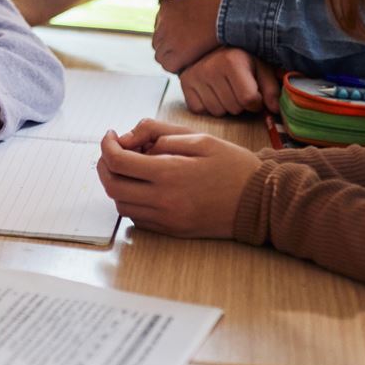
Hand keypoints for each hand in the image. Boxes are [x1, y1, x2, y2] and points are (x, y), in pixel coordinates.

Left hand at [96, 123, 262, 238]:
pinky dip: (131, 201)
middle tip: (112, 151)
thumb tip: (128, 139)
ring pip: (121, 205)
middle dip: (105, 165)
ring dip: (117, 184)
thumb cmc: (232, 165)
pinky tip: (143, 186)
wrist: (259, 202)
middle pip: (112, 186)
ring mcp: (166, 219)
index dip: (107, 145)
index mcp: (169, 173)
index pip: (118, 162)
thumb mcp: (200, 138)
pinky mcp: (171, 231)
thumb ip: (160, 134)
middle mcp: (163, 201)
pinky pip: (137, 218)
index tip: (111, 135)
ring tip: (129, 167)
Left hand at [152, 0, 227, 72]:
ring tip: (188, 62)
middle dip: (170, 47)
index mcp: (169, 6)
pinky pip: (169, 65)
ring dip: (172, 58)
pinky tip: (189, 67)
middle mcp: (164, 21)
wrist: (233, 8)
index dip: (172, 35)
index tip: (184, 40)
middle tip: (186, 53)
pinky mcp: (178, 53)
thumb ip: (196, 2)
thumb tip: (203, 5)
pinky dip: (177, 67)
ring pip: (161, 54)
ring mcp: (169, 37)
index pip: (161, 25)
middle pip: (159, 40)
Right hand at [177, 48, 281, 116]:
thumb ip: (271, 88)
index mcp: (232, 61)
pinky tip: (212, 91)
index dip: (257, 103)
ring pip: (217, 112)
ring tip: (225, 89)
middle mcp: (210, 68)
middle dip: (241, 104)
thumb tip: (276, 109)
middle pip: (234, 108)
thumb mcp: (261, 67)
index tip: (255, 95)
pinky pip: (200, 110)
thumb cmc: (241, 58)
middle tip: (239, 89)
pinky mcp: (185, 84)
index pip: (249, 99)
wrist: (212, 46)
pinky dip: (208, 105)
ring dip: (225, 105)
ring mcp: (195, 76)